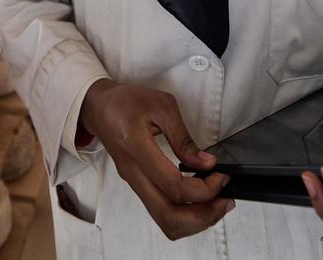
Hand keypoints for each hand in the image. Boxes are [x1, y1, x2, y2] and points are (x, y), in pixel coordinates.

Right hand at [78, 79, 233, 239]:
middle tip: (224, 201)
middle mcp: (133, 173)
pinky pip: (161, 212)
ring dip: (194, 221)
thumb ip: (183, 137)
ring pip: (164, 221)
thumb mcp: (161, 105)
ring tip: (216, 204)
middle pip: (169, 216)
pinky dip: (184, 215)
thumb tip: (205, 163)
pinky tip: (199, 200)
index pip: (174, 186)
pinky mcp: (137, 185)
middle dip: (203, 216)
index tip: (220, 175)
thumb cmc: (126, 101)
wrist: (98, 107)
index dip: (203, 189)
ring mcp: (133, 183)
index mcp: (137, 148)